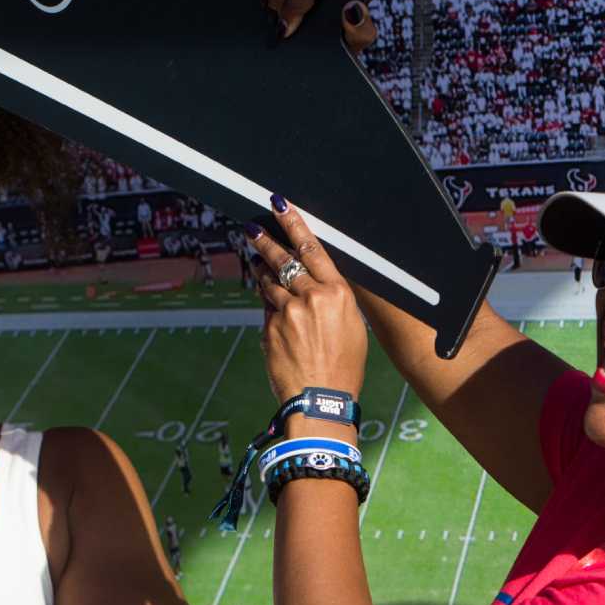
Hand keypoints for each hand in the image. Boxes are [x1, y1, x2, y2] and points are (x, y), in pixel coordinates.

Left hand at [245, 198, 368, 405]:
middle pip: (284, 259)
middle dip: (266, 240)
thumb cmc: (343, 366)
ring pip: (269, 281)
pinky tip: (268, 301)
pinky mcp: (269, 327)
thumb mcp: (351, 326)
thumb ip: (330, 299)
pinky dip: (266, 302)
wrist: (320, 399)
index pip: (312, 248)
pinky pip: (266, 307)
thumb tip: (311, 282)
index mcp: (338, 293)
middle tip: (253, 227)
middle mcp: (311, 297)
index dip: (294, 224)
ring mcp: (287, 312)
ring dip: (262, 271)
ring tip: (257, 261)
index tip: (280, 205)